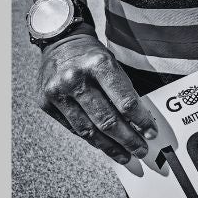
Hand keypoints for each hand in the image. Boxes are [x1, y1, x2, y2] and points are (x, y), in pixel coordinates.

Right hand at [36, 32, 159, 166]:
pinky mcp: (45, 103)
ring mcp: (58, 92)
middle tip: (141, 149)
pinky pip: (74, 128)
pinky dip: (91, 139)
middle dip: (128, 139)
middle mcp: (75, 79)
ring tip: (125, 155)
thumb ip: (123, 90)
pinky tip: (104, 146)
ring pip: (89, 130)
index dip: (140, 121)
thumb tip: (139, 123)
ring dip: (110, 147)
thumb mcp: (112, 63)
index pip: (124, 101)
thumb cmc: (91, 55)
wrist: (59, 42)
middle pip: (107, 120)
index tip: (151, 133)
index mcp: (98, 65)